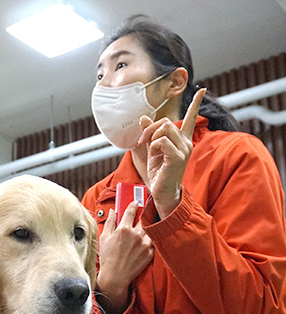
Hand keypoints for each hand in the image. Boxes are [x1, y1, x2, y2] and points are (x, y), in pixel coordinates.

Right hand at [97, 201, 154, 313]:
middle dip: (142, 216)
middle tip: (141, 214)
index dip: (133, 205)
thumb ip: (110, 222)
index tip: (135, 202)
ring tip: (142, 230)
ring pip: (149, 230)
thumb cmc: (108, 257)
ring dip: (146, 228)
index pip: (131, 211)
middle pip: (143, 219)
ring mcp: (144, 244)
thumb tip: (113, 211)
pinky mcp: (150, 253)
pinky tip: (143, 242)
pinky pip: (152, 242)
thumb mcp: (104, 237)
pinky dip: (149, 240)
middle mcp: (136, 235)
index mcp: (124, 229)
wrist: (116, 277)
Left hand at [138, 89, 205, 218]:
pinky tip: (155, 157)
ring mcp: (184, 149)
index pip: (190, 118)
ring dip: (151, 138)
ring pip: (164, 129)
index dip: (196, 103)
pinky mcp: (178, 156)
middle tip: (143, 141)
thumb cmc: (159, 172)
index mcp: (182, 140)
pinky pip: (161, 141)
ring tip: (151, 151)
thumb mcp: (152, 150)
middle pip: (167, 121)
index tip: (202, 90)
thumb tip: (144, 118)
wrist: (161, 192)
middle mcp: (186, 143)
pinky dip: (153, 147)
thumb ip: (149, 134)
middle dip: (150, 129)